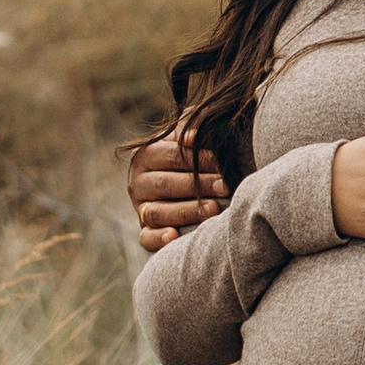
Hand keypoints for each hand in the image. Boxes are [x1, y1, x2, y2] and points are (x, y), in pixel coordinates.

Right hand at [132, 130, 226, 250]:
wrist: (186, 178)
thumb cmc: (195, 154)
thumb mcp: (191, 136)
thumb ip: (193, 126)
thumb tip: (194, 136)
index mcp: (147, 155)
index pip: (170, 156)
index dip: (197, 159)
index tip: (222, 163)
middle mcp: (138, 182)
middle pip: (165, 184)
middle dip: (198, 186)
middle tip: (225, 187)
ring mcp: (140, 208)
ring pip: (158, 212)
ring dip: (186, 211)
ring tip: (214, 210)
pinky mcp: (145, 230)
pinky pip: (146, 238)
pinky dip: (158, 238)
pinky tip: (175, 237)